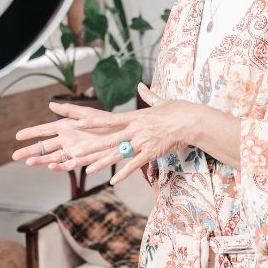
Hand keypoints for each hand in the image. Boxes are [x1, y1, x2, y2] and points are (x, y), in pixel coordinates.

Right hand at [11, 113, 119, 168]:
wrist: (120, 135)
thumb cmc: (104, 122)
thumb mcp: (86, 114)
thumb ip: (68, 110)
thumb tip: (50, 104)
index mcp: (64, 127)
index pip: (43, 131)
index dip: (30, 133)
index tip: (17, 136)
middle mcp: (65, 140)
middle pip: (43, 147)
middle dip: (29, 151)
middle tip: (15, 156)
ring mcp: (72, 151)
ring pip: (52, 158)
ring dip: (40, 161)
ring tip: (29, 163)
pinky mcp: (81, 160)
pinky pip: (67, 165)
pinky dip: (58, 167)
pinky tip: (50, 166)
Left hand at [49, 83, 194, 184]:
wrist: (192, 121)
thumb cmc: (179, 110)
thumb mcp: (161, 101)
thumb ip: (148, 96)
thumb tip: (141, 86)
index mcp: (135, 117)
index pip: (109, 120)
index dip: (92, 122)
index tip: (76, 122)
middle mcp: (136, 129)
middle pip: (108, 139)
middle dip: (91, 147)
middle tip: (75, 152)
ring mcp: (143, 142)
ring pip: (119, 154)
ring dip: (102, 163)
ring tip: (88, 170)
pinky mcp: (152, 152)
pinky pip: (135, 165)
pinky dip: (124, 174)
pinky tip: (113, 181)